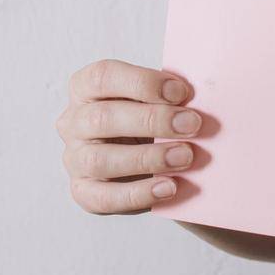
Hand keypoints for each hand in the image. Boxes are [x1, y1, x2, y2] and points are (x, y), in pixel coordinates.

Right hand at [56, 58, 201, 213]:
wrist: (147, 156)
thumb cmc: (150, 115)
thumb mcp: (155, 96)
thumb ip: (168, 93)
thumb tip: (201, 97)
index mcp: (85, 87)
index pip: (103, 76)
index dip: (143, 82)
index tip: (182, 92)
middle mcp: (73, 122)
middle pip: (102, 118)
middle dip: (152, 120)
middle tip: (192, 124)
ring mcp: (74, 159)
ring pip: (101, 160)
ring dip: (148, 158)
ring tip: (186, 157)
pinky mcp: (83, 192)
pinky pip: (105, 197)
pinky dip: (139, 194)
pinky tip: (168, 187)